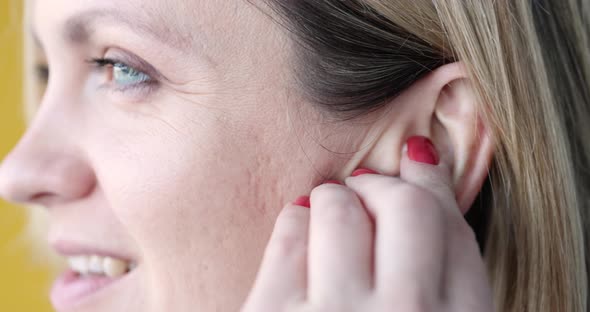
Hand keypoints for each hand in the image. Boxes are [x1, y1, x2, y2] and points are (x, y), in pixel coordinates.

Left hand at [241, 137, 493, 311]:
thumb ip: (439, 278)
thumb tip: (421, 174)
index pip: (455, 228)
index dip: (436, 184)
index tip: (420, 163)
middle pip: (406, 205)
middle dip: (385, 185)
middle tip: (370, 184)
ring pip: (340, 206)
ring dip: (334, 199)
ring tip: (329, 214)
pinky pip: (289, 231)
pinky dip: (295, 222)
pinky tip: (299, 233)